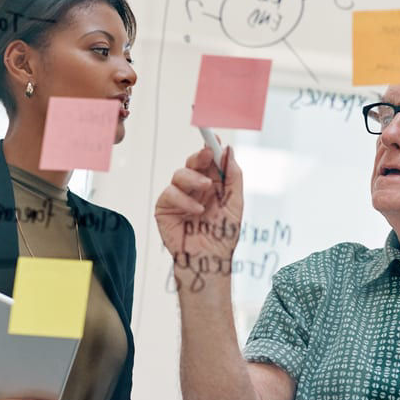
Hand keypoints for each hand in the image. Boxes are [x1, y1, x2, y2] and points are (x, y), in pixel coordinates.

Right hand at [154, 145, 243, 264]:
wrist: (209, 260)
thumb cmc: (222, 236)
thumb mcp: (235, 203)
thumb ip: (233, 177)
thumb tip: (229, 151)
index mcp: (212, 185)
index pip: (210, 161)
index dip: (211, 147)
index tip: (214, 138)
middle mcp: (194, 188)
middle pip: (192, 162)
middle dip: (200, 156)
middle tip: (207, 155)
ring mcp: (179, 197)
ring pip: (179, 174)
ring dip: (194, 178)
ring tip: (206, 189)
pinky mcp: (165, 208)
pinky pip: (170, 193)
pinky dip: (184, 199)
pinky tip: (196, 211)